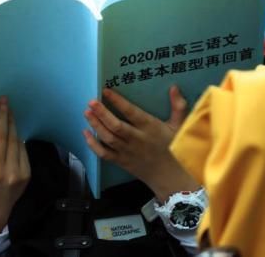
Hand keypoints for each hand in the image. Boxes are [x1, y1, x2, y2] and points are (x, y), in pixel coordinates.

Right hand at [0, 97, 30, 233]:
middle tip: (4, 101)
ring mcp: (12, 174)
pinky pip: (22, 150)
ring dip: (12, 123)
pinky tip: (15, 127)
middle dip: (3, 115)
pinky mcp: (24, 175)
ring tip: (9, 110)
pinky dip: (18, 136)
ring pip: (13, 141)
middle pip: (1, 136)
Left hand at [83, 86, 197, 201]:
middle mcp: (137, 139)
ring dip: (96, 125)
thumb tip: (174, 87)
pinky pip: (104, 154)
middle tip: (91, 102)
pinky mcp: (121, 161)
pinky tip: (85, 133)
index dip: (118, 101)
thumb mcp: (180, 126)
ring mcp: (127, 152)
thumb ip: (178, 106)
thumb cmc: (174, 148)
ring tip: (87, 113)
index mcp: (150, 128)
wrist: (170, 177)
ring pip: (108, 138)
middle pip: (116, 126)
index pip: (131, 112)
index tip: (106, 91)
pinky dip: (93, 145)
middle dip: (102, 113)